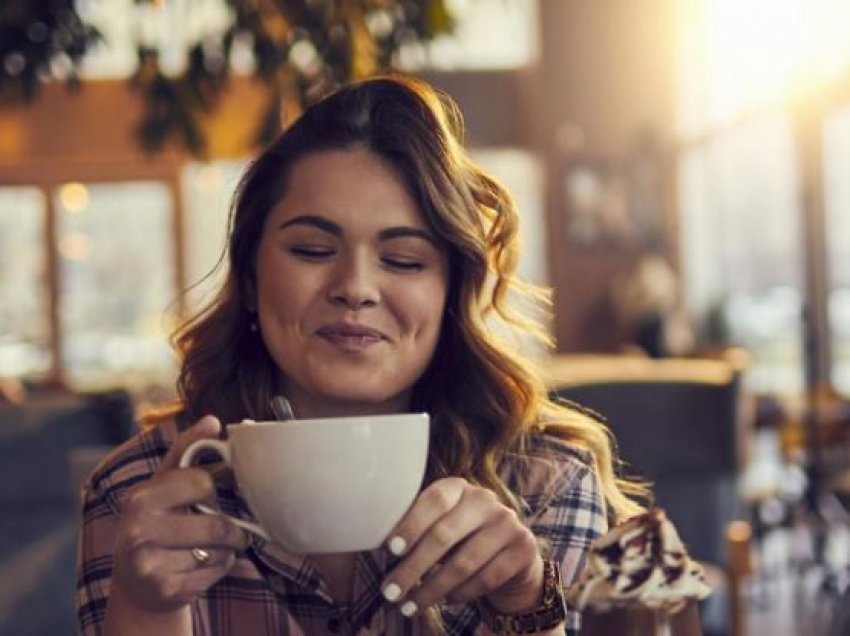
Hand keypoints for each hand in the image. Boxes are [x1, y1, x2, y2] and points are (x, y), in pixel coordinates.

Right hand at [109, 415, 248, 613]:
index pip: (202, 482)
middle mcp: (138, 530)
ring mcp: (148, 563)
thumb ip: (187, 450)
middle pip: (218, 523)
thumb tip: (212, 420)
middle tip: (227, 529)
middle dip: (231, 527)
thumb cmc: (159, 522)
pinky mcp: (165, 589)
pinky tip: (201, 567)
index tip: (211, 493)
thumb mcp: (165, 484)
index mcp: (140, 497)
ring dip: (228, 549)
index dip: (214, 488)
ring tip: (215, 547)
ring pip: (220, 549)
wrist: (138, 584)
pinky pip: (216, 572)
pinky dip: (219, 569)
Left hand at [380, 477, 543, 617]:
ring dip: (431, 589)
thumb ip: (418, 529)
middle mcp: (485, 500)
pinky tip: (445, 601)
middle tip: (390, 591)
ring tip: (409, 605)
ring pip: (463, 563)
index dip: (411, 523)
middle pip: (444, 535)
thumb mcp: (442, 525)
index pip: (434, 500)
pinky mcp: (523, 548)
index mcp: (459, 488)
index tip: (390, 549)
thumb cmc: (461, 538)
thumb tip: (375, 545)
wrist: (512, 554)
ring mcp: (507, 523)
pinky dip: (460, 594)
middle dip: (412, 568)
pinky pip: (485, 578)